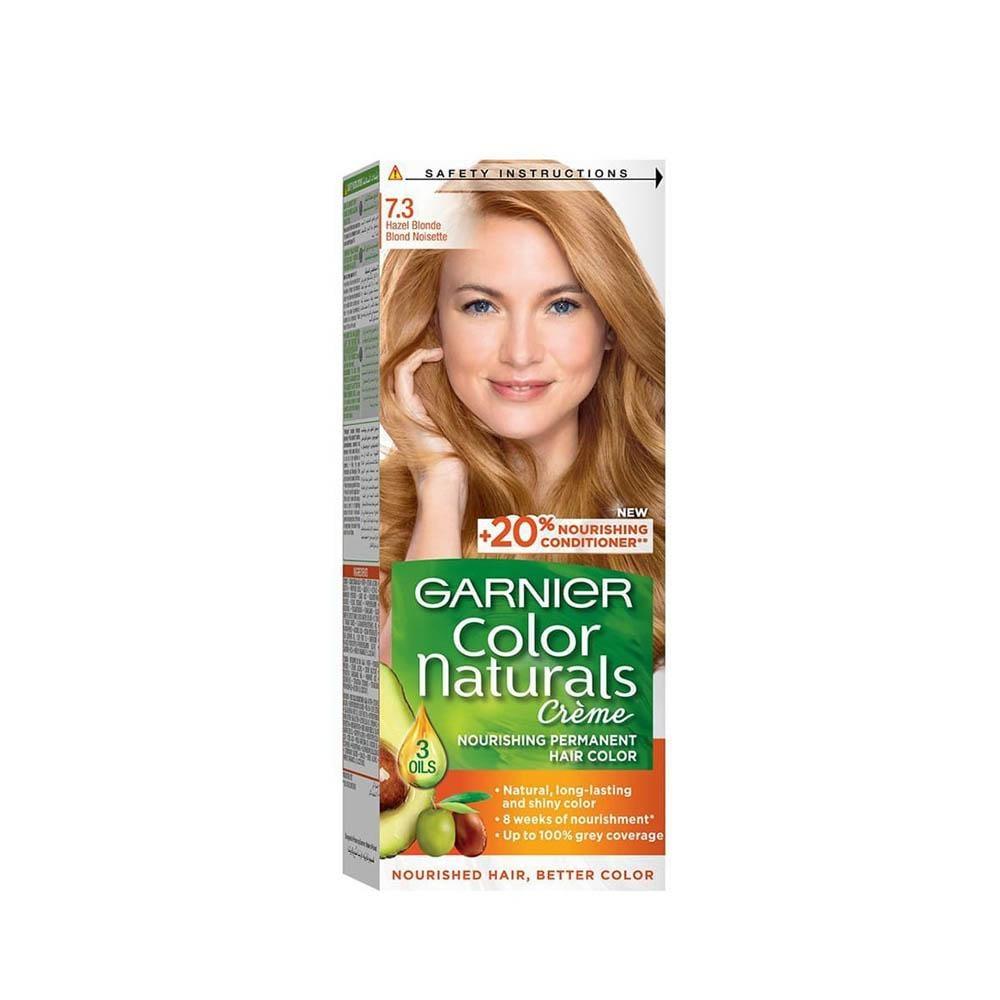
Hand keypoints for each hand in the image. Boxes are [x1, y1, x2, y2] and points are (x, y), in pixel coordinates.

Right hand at [391, 347, 466, 492]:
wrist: (445, 478)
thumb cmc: (450, 456)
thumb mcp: (444, 423)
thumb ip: (441, 404)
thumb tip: (457, 384)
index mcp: (395, 414)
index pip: (396, 377)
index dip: (412, 359)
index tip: (437, 352)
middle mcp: (387, 411)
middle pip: (389, 369)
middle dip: (409, 353)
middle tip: (435, 346)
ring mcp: (391, 409)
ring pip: (394, 367)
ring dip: (415, 353)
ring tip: (436, 350)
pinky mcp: (402, 409)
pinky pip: (404, 372)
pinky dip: (418, 358)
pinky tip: (436, 355)